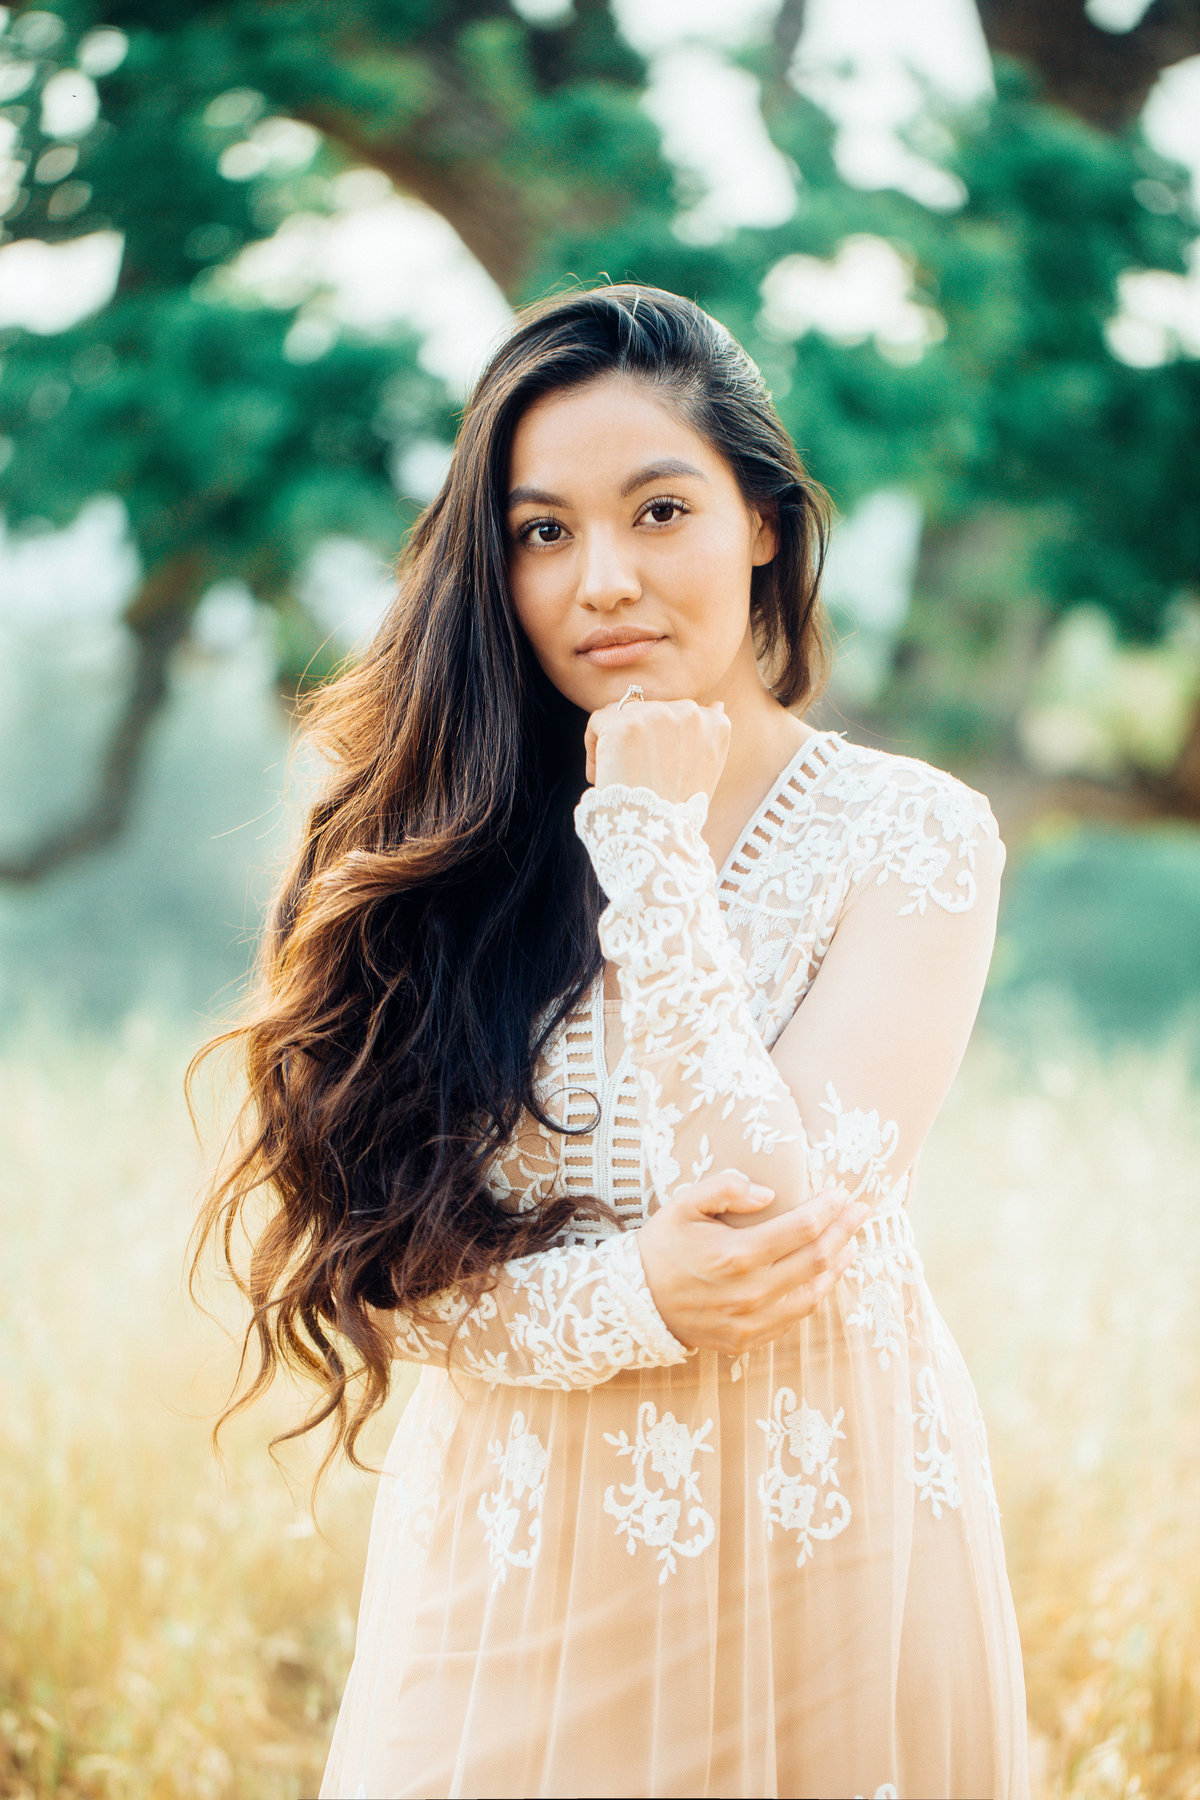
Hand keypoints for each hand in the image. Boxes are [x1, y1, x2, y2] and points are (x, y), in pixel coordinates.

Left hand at [584, 696, 730, 800]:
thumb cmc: (677, 810)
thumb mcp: (706, 770)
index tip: (657, 771)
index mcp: (715, 724)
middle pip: (647, 711)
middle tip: (638, 778)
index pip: (674, 715)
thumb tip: (716, 704)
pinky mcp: (624, 722)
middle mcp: (690, 712)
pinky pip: (597, 722)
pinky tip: (606, 776)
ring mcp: (657, 714)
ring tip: (622, 777)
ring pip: (620, 715)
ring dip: (614, 745)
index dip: (659, 743)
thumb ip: (707, 735)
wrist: (657, 835)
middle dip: (636, 743)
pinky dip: (593, 751)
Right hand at [635, 1169, 869, 1355]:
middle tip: (861, 1211)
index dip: (830, 1209)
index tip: (843, 1194)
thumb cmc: (661, 1248)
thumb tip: (768, 1194)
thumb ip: (726, 1189)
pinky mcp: (747, 1340)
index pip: (802, 1229)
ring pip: (813, 1293)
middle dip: (846, 1231)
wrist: (634, 1303)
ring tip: (850, 1244)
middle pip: (817, 1259)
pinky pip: (794, 1318)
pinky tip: (821, 1277)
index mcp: (737, 1255)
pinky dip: (815, 1294)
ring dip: (837, 1265)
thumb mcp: (684, 1205)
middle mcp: (750, 1292)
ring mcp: (751, 1321)